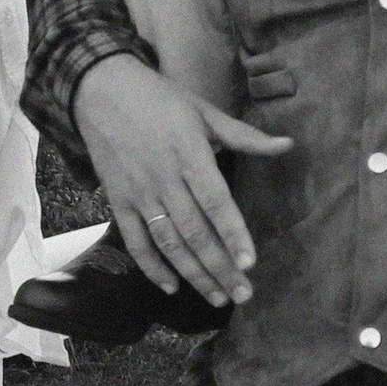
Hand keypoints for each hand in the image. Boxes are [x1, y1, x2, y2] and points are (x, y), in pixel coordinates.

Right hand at [73, 52, 292, 305]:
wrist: (100, 88)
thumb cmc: (159, 98)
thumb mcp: (204, 111)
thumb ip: (244, 136)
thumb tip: (287, 145)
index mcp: (190, 154)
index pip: (216, 202)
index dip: (234, 233)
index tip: (250, 262)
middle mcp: (164, 178)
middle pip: (196, 231)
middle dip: (221, 267)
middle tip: (243, 294)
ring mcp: (139, 192)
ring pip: (169, 242)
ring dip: (194, 273)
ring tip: (217, 297)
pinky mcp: (118, 200)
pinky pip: (135, 240)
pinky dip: (151, 266)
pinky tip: (171, 287)